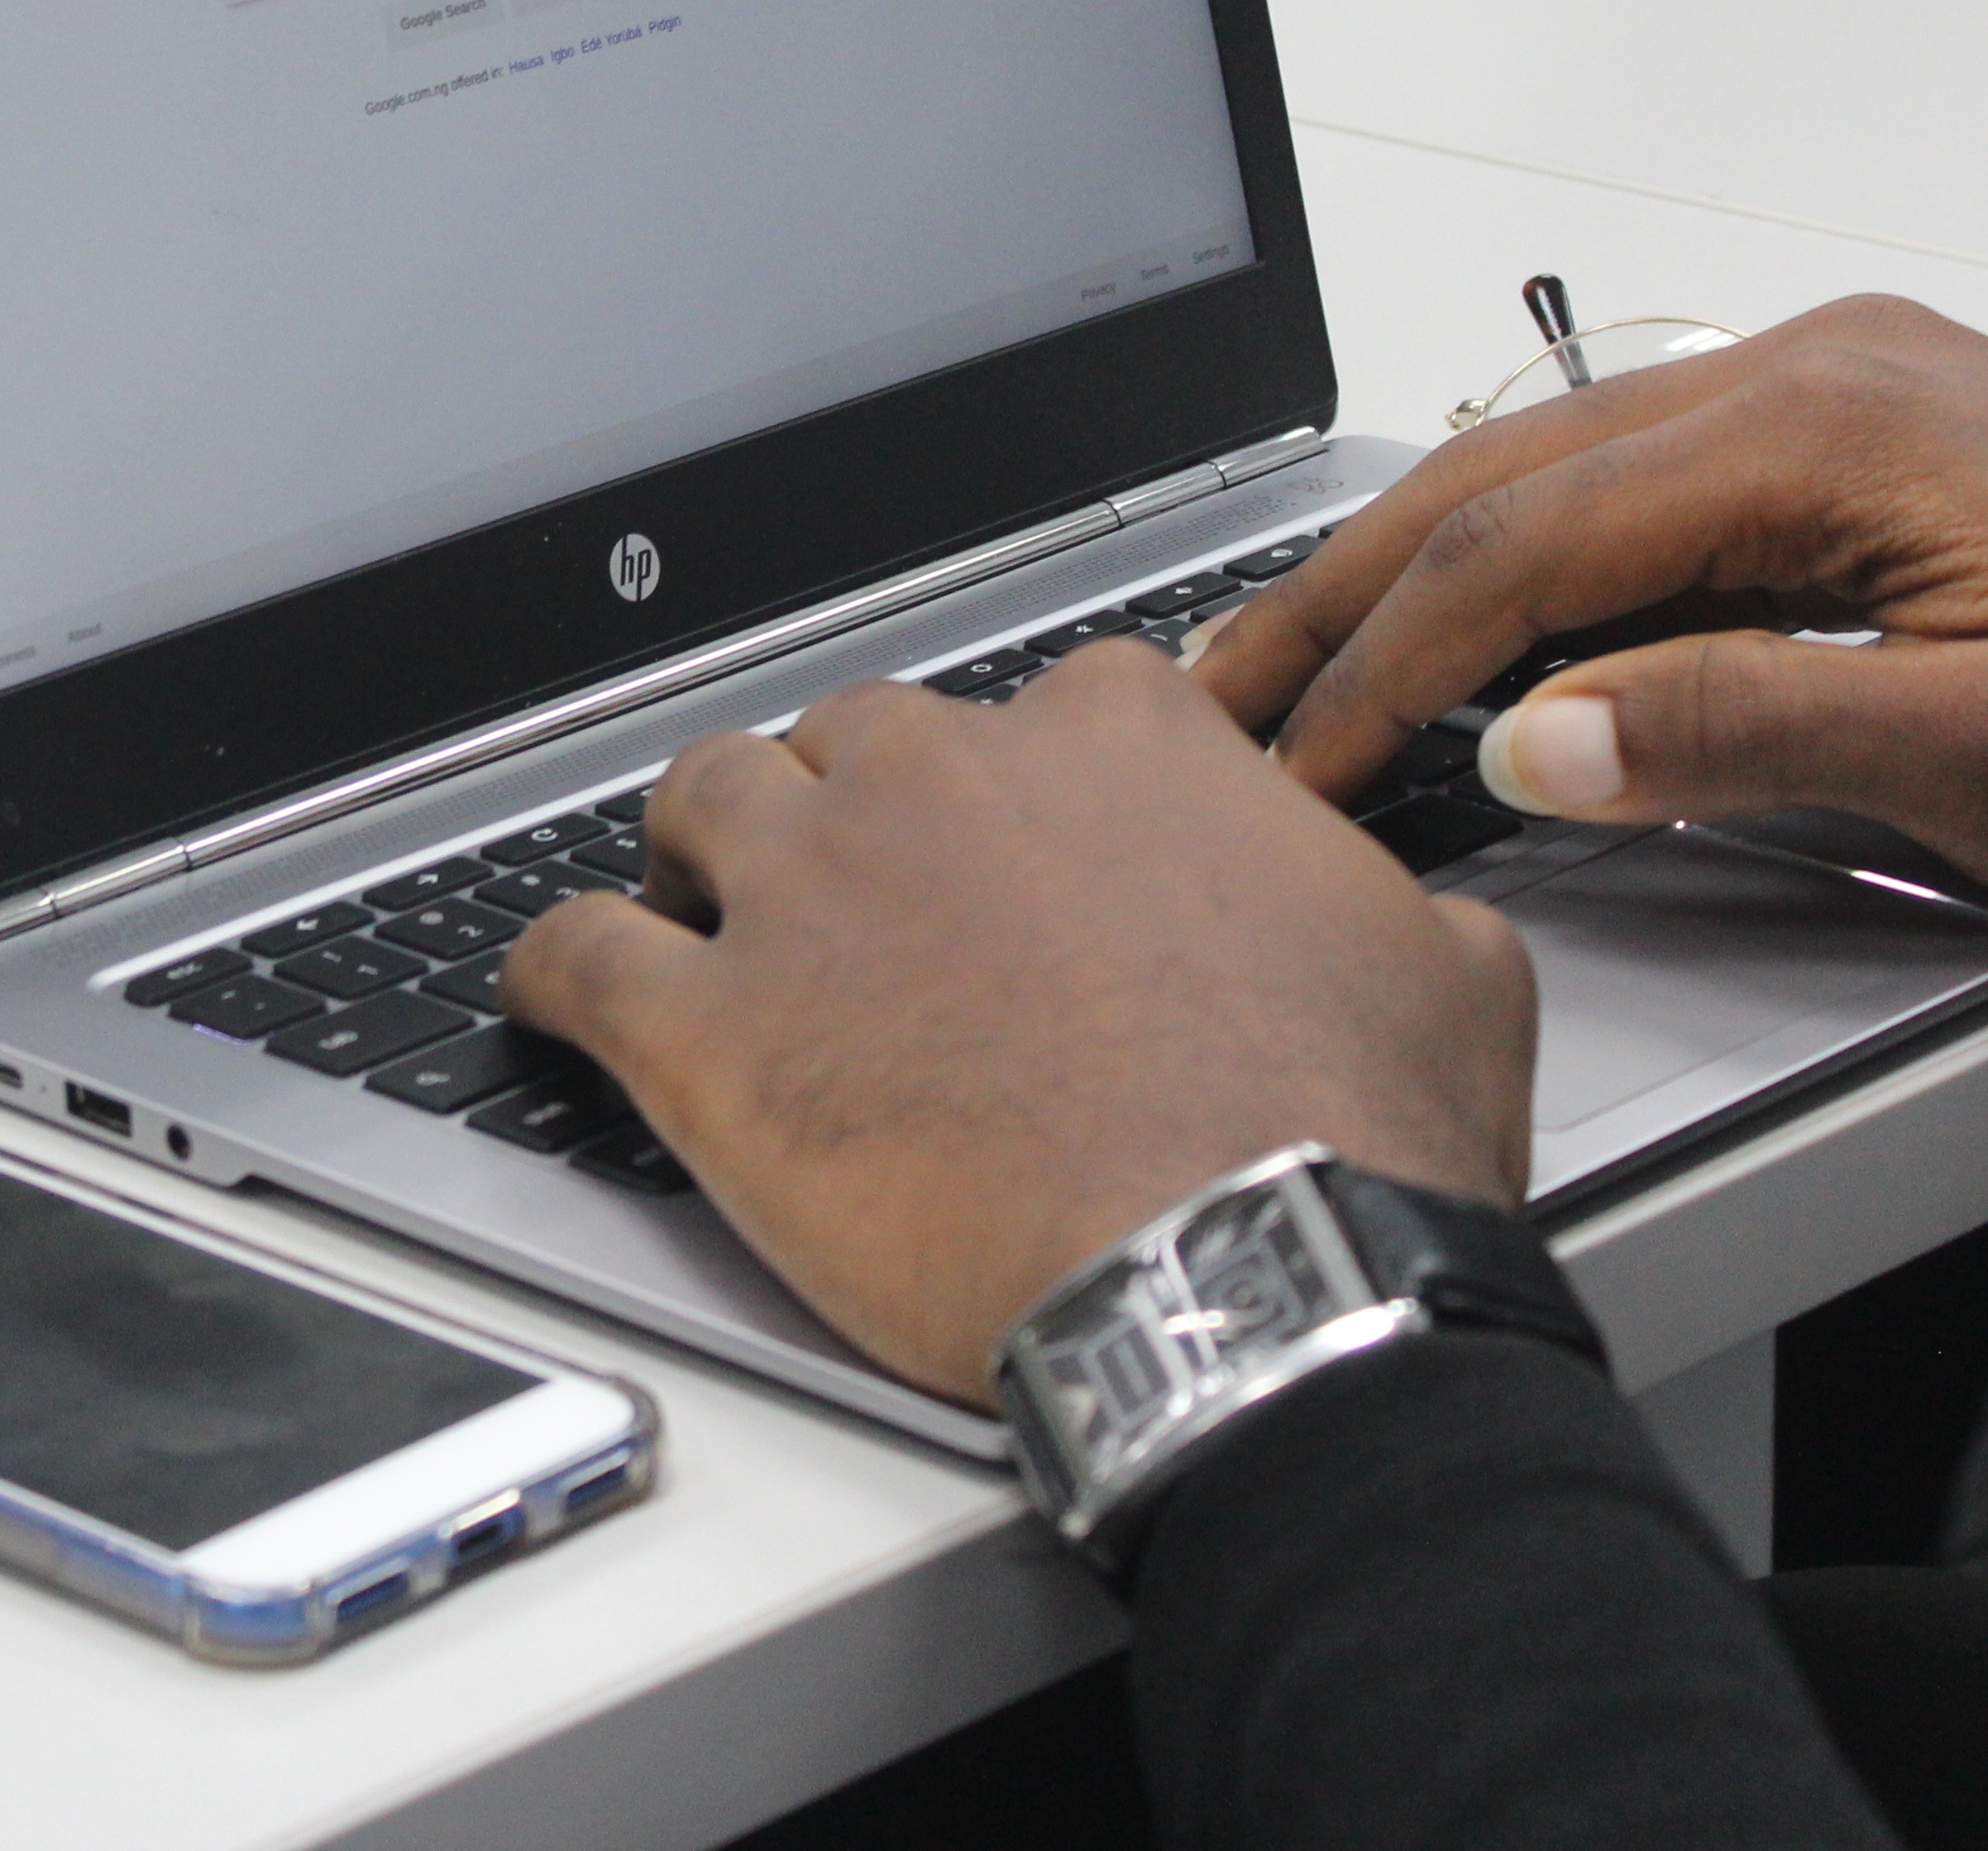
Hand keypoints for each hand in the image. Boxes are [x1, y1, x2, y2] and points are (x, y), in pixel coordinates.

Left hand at [497, 657, 1532, 1404]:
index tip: (1027, 849)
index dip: (1026, 787)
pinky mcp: (707, 1029)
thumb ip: (1380, 903)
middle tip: (867, 900)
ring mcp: (807, 892)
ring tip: (701, 913)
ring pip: (698, 800)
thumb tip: (1399, 917)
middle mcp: (940, 777)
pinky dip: (544, 969)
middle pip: (849, 739)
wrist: (1248, 1281)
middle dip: (853, 806)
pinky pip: (570, 955)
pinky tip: (544, 994)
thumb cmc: (1341, 1139)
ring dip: (698, 851)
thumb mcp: (1443, 973)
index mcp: (1115, 737)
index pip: (1037, 706)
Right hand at [1191, 294, 1987, 917]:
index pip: (1533, 540)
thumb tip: (1534, 737)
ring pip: (1554, 473)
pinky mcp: (1860, 443)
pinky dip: (1522, 564)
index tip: (1298, 756)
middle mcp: (1818, 372)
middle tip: (1222, 692)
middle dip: (1346, 592)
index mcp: (1834, 422)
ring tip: (1300, 662)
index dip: (1391, 659)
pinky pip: (1636, 489)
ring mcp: (1837, 395)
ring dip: (1418, 574)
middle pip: (1505, 475)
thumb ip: (1747, 731)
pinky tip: (1469, 631)